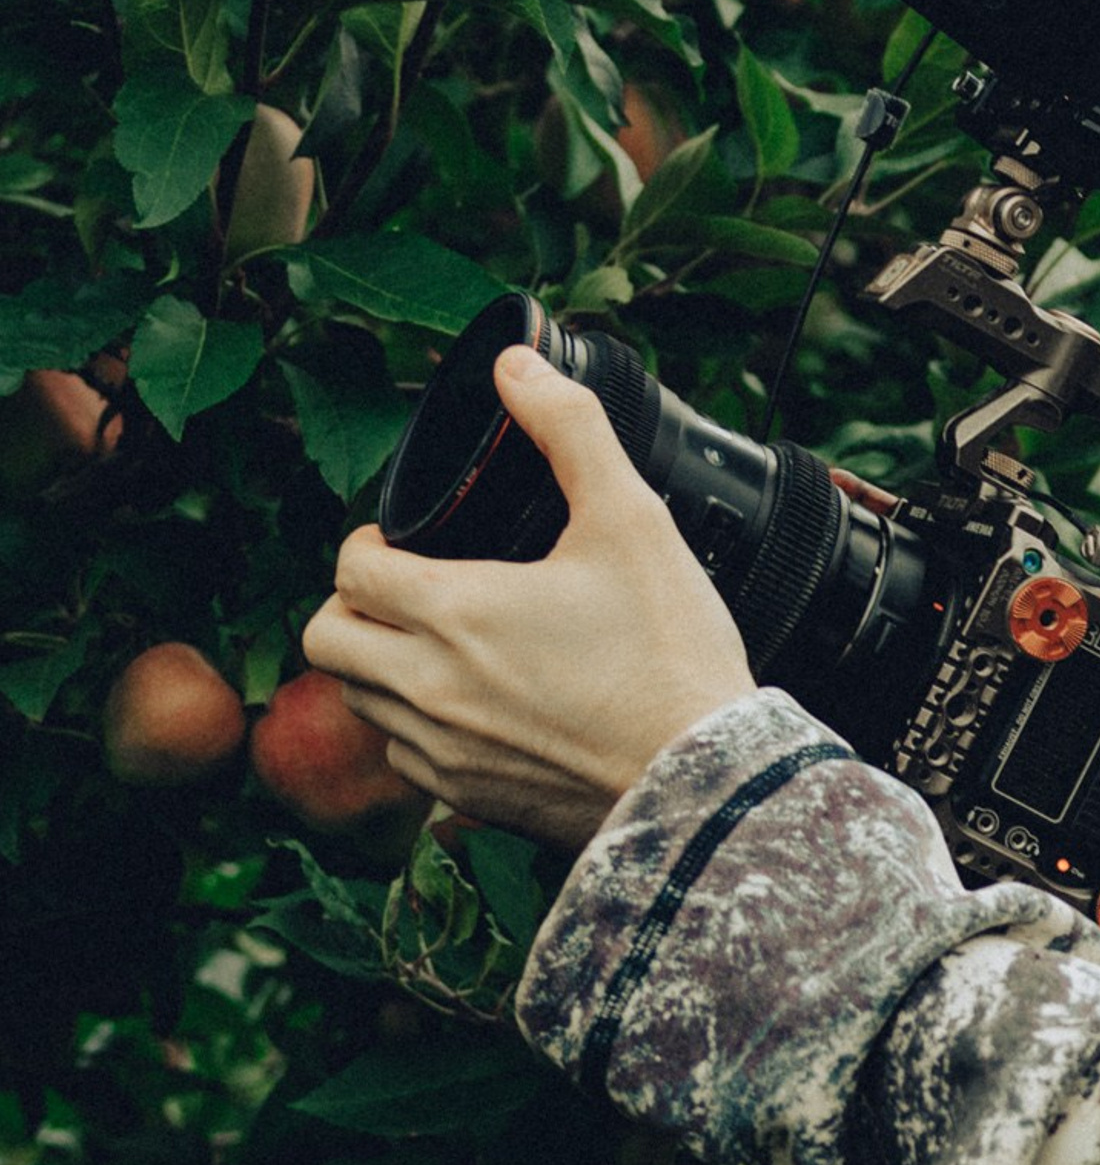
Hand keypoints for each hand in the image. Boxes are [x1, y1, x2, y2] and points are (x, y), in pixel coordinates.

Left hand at [303, 345, 756, 851]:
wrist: (708, 780)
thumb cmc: (673, 655)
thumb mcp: (633, 521)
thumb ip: (570, 431)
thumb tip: (519, 364)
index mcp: (454, 612)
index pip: (349, 569)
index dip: (370, 545)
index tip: (408, 543)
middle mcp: (429, 687)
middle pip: (325, 639)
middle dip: (354, 607)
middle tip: (409, 593)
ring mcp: (444, 751)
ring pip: (358, 703)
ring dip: (381, 668)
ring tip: (442, 649)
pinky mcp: (471, 800)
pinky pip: (406, 761)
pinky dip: (420, 730)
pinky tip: (477, 710)